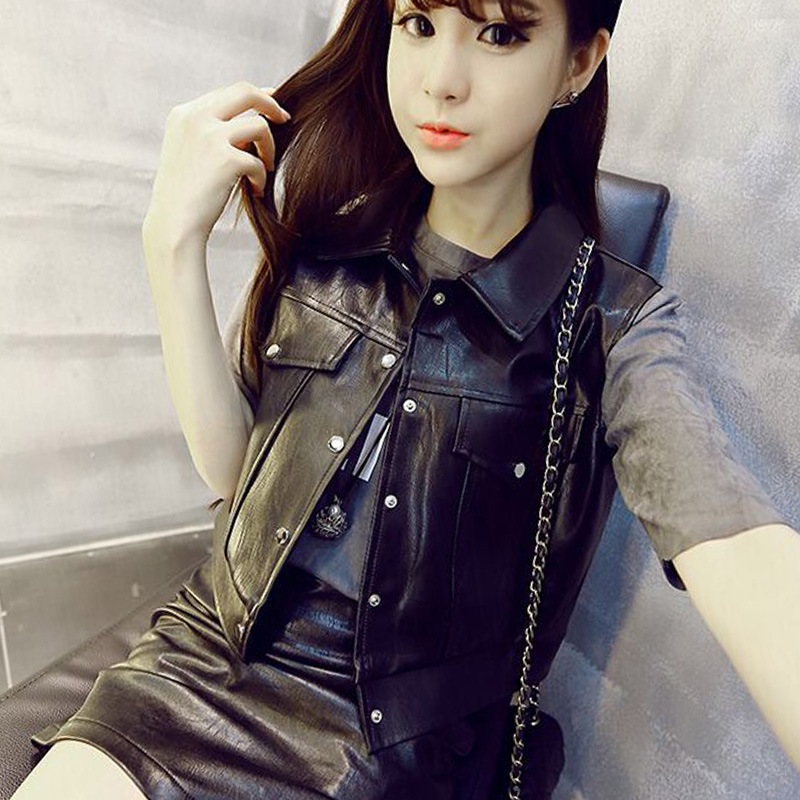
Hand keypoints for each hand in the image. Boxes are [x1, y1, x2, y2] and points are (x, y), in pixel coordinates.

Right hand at [142, 80, 290, 246]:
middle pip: (245, 92)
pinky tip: (256, 191)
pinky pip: (259, 161)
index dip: (254, 97)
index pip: (227, 92)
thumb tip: (254, 119)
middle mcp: (195, 118)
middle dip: (271, 103)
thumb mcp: (190, 152)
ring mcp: (209, 136)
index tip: (271, 107)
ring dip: (269, 149)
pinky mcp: (225, 159)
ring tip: (266, 169)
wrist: (174, 225)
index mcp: (184, 114)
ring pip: (259, 126)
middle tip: (285, 120)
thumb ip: (212, 132)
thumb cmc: (186, 195)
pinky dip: (261, 178)